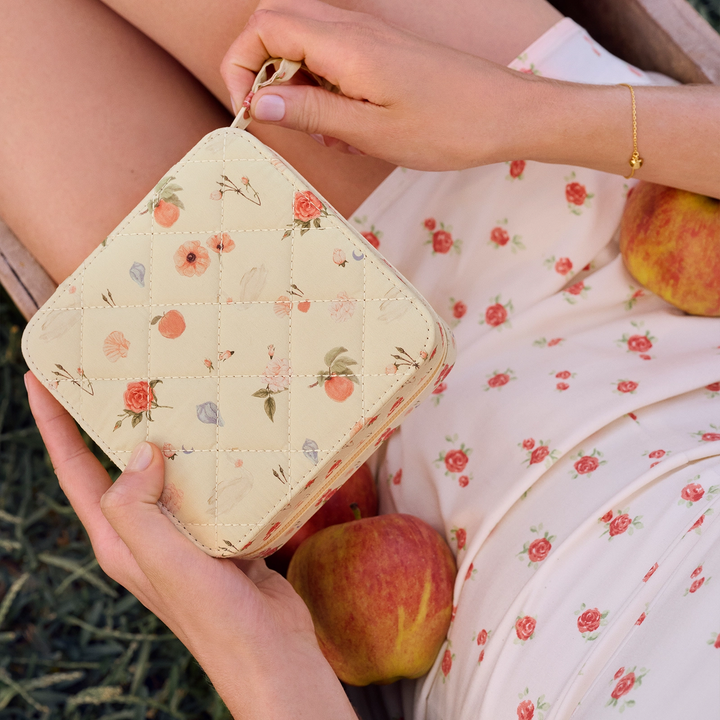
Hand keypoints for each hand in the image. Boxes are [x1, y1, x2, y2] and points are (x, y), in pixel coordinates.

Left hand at [25, 372, 357, 719]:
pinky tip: (230, 435)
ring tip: (179, 391)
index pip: (75, 471)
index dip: (53, 424)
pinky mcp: (220, 532)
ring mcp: (184, 532)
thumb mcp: (163, 562)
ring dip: (170, 435)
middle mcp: (146, 532)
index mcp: (119, 538)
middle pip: (118, 466)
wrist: (272, 652)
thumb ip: (137, 509)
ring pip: (169, 472)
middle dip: (111, 420)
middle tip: (119, 371)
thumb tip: (140, 451)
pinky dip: (214, 457)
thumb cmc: (216, 617)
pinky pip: (209, 484)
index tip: (40, 377)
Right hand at [221, 0, 532, 170]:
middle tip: (284, 121)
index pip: (262, 27)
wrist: (504, 114)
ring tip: (326, 132)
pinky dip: (325, 91)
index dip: (242, 66)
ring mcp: (367, 39)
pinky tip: (348, 127)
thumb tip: (259, 104)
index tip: (253, 112)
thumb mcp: (371, 131)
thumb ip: (312, 113)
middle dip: (264, 75)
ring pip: (304, 46)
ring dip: (298, 88)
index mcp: (344, 44)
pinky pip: (333, 61)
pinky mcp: (380, 53)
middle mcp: (351, 30)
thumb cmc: (447, 126)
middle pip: (277, 28)